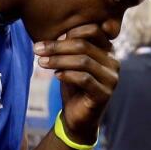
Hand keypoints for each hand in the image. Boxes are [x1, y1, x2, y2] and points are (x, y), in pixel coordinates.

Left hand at [33, 24, 119, 144]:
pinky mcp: (104, 94)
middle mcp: (113, 62)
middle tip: (37, 49)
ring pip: (83, 61)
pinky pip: (84, 79)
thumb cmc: (73, 87)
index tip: (46, 40)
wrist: (77, 118)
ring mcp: (111, 79)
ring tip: (41, 62)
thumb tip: (58, 33)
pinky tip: (55, 75)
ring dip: (58, 60)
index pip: (92, 31)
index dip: (69, 32)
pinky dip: (67, 75)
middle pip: (84, 45)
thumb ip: (68, 48)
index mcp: (107, 51)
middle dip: (57, 46)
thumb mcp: (69, 63)